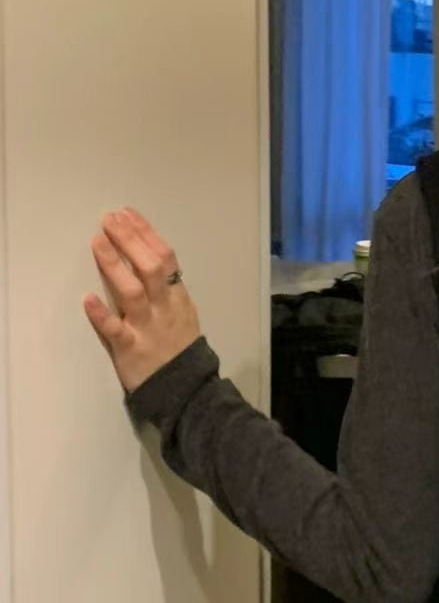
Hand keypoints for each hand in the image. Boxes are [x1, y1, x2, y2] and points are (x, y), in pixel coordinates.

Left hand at [84, 210, 201, 394]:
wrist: (187, 388)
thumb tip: (147, 256)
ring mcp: (147, 327)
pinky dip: (102, 315)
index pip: (165, 257)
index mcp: (177, 296)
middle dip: (129, 240)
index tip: (126, 214)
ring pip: (132, 292)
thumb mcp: (183, 312)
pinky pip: (115, 330)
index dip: (145, 233)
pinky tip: (87, 299)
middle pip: (149, 267)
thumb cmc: (181, 348)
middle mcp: (163, 307)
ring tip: (98, 242)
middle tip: (109, 219)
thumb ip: (167, 288)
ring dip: (115, 265)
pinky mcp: (130, 349)